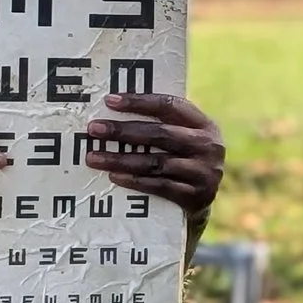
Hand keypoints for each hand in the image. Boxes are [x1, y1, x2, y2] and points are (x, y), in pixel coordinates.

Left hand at [85, 93, 224, 213]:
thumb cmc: (184, 161)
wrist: (203, 201)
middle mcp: (208, 146)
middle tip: (94, 129)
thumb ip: (162, 124)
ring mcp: (204, 172)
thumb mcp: (184, 138)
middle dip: (123, 131)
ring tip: (94, 157)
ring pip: (155, 162)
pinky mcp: (196, 196)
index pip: (170, 106)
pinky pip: (159, 186)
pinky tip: (114, 176)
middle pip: (160, 134)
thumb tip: (113, 109)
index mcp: (204, 124)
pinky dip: (135, 181)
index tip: (110, 101)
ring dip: (121, 159)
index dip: (139, 102)